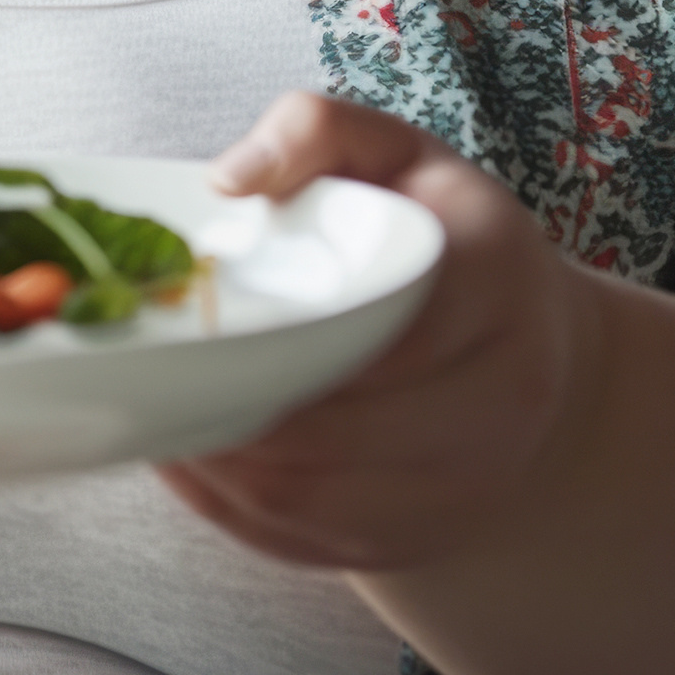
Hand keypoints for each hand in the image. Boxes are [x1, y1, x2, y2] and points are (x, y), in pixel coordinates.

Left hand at [156, 91, 605, 572]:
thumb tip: (228, 181)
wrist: (533, 352)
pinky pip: (302, 541)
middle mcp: (504, 393)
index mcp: (495, 279)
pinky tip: (190, 456)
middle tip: (141, 376)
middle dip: (224, 407)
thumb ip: (313, 132)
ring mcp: (468, 481)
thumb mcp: (394, 154)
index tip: (188, 320)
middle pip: (330, 428)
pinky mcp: (422, 539)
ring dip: (212, 465)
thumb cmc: (445, 241)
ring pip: (305, 499)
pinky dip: (226, 508)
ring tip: (152, 413)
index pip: (372, 323)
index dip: (268, 334)